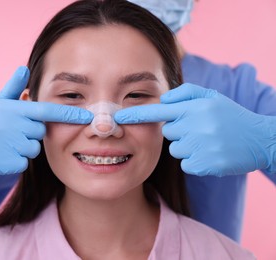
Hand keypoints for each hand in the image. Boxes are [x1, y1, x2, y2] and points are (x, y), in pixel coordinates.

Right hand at [0, 66, 92, 187]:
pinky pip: (22, 164)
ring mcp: (2, 144)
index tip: (87, 116)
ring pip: (32, 150)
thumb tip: (23, 68)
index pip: (45, 111)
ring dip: (23, 149)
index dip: (68, 114)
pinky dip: (15, 162)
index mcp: (10, 109)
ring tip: (5, 145)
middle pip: (40, 133)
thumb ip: (12, 88)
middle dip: (30, 134)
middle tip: (12, 133)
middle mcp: (6, 124)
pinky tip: (1, 157)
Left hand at [114, 83, 275, 176]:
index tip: (117, 117)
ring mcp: (201, 146)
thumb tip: (163, 99)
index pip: (160, 110)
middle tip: (201, 129)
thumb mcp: (212, 97)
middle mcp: (196, 125)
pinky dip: (196, 161)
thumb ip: (186, 93)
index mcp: (196, 108)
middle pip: (168, 132)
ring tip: (208, 142)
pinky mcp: (205, 165)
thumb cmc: (231, 116)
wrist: (261, 139)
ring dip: (188, 147)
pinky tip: (212, 154)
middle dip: (180, 131)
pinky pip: (186, 164)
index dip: (137, 115)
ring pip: (176, 150)